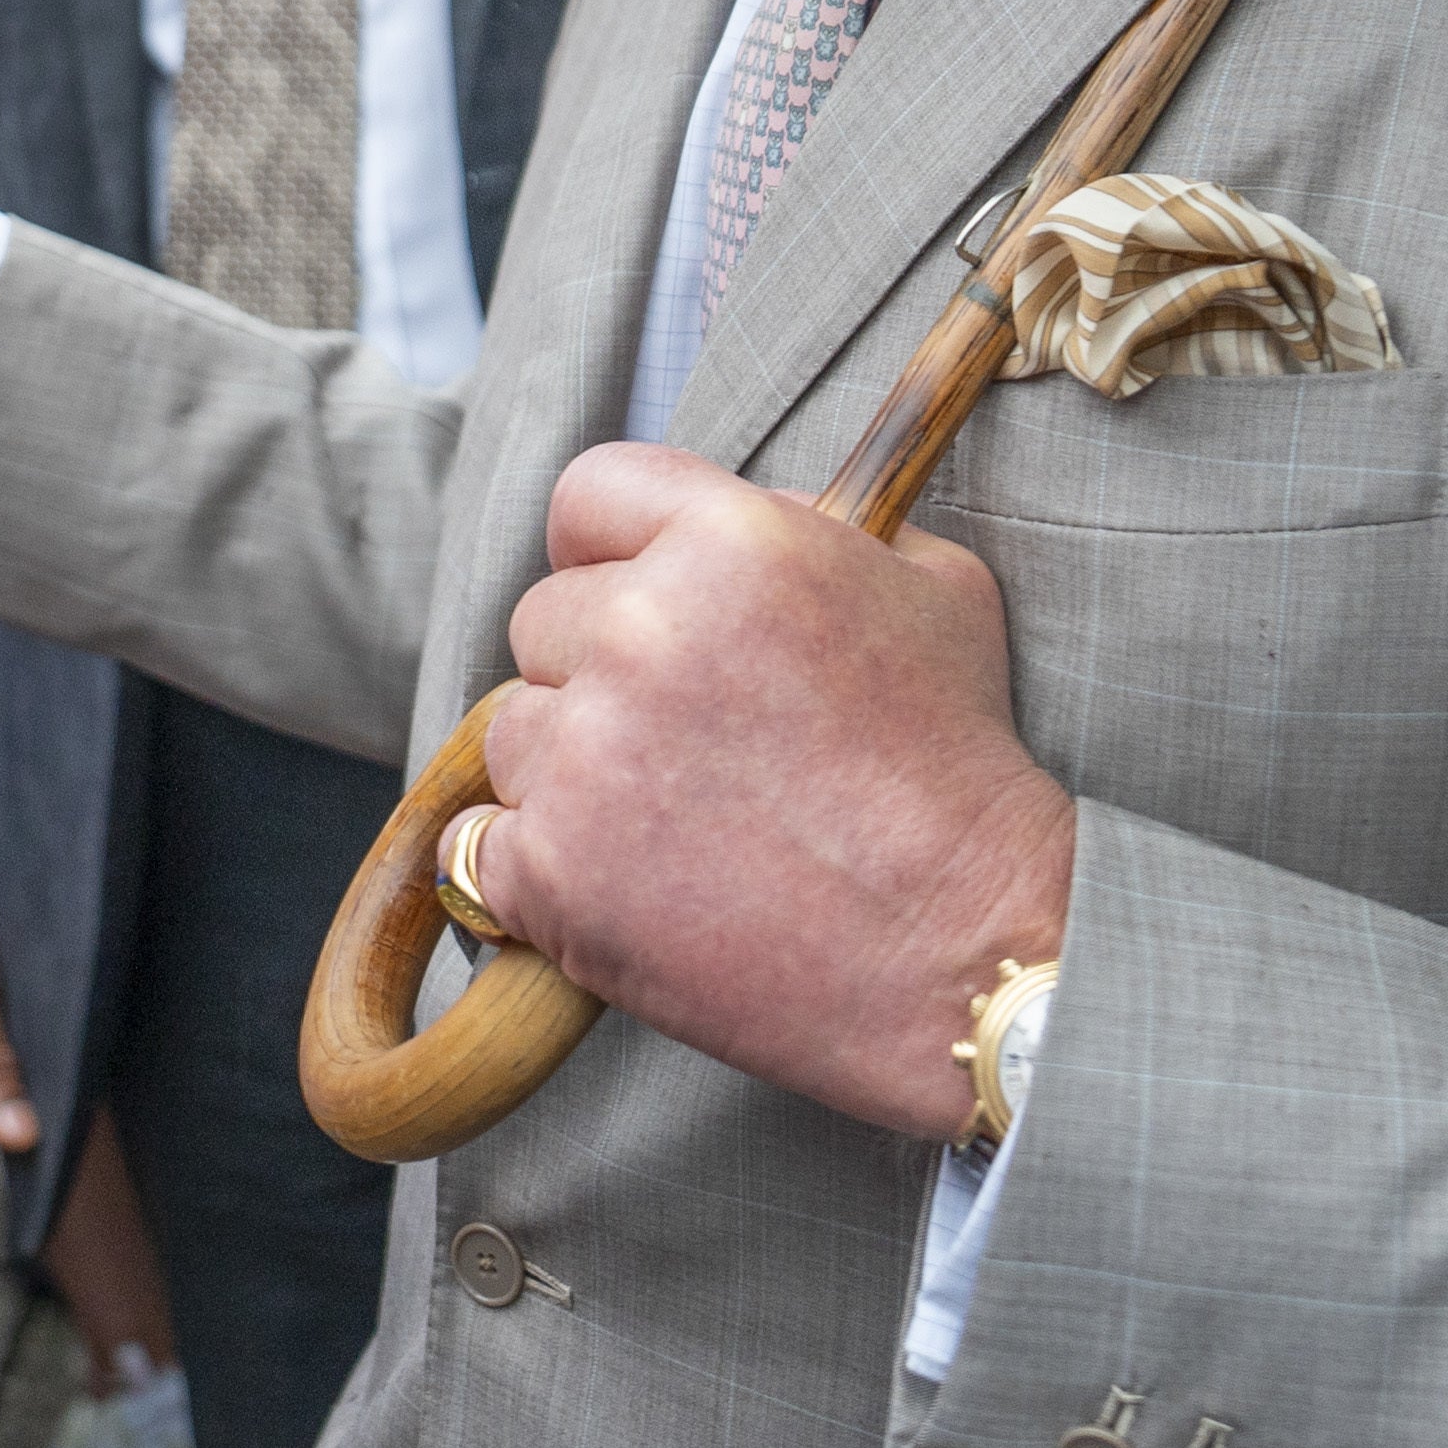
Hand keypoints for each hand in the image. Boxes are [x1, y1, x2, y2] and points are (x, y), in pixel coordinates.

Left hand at [468, 444, 1078, 1140]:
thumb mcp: (933, 588)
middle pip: (542, 620)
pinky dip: (533, 870)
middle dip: (598, 672)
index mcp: (729, 541)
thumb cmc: (962, 771)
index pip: (587, 495)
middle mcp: (641, 630)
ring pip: (514, 733)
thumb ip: (815, 525)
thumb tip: (730, 519)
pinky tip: (620, 886)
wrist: (969, 952)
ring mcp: (586, 753)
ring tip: (682, 828)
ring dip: (571, 773)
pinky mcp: (551, 868)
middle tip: (690, 744)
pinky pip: (478, 845)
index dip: (606, 549)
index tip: (632, 598)